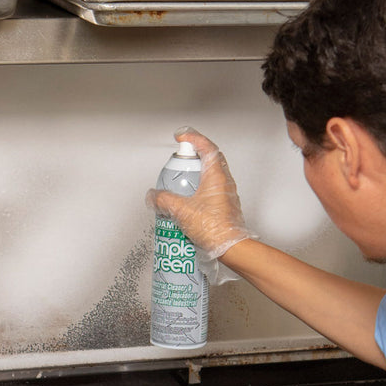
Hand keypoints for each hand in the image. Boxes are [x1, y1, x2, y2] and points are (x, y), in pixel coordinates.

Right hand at [146, 129, 255, 281]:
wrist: (231, 248)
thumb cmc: (214, 228)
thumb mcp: (182, 211)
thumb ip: (164, 200)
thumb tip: (154, 196)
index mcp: (217, 176)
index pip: (207, 147)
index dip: (193, 138)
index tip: (182, 137)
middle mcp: (225, 182)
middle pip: (211, 159)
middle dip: (195, 156)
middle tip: (181, 160)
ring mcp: (227, 195)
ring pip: (212, 176)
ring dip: (198, 174)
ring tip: (182, 183)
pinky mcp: (226, 207)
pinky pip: (213, 191)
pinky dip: (201, 190)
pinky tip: (190, 202)